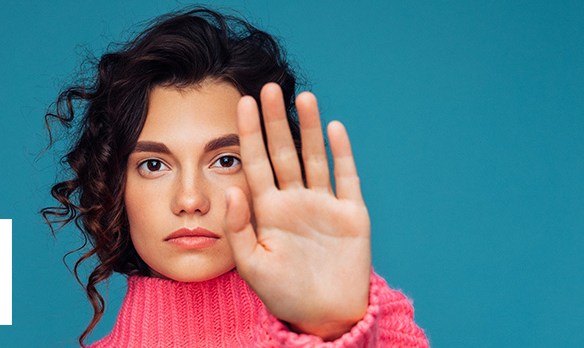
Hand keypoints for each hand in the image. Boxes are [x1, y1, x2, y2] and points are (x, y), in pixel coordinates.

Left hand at [224, 83, 372, 340]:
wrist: (324, 317)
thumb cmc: (283, 294)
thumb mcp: (252, 265)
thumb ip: (239, 227)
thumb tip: (232, 187)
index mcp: (268, 211)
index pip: (255, 163)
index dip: (249, 134)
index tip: (241, 104)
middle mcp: (294, 201)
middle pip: (283, 152)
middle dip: (275, 121)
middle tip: (267, 88)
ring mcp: (323, 205)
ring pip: (314, 158)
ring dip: (308, 128)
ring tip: (303, 97)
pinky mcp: (351, 214)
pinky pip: (346, 177)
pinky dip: (341, 153)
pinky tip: (333, 128)